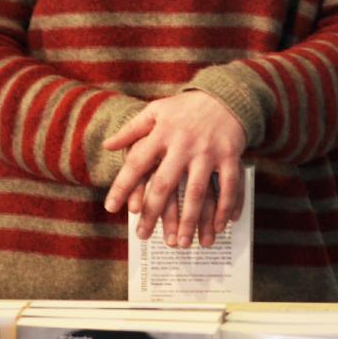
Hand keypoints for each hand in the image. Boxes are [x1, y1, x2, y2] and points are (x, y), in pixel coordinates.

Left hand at [102, 90, 249, 247]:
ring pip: (197, 193)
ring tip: (182, 244)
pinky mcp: (230, 155)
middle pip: (165, 185)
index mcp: (161, 134)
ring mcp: (208, 151)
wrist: (225, 94)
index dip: (123, 186)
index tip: (112, 208)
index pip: (137, 163)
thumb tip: (106, 145)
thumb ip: (131, 130)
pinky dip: (225, 208)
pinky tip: (220, 227)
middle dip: (153, 214)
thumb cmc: (185, 108)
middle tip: (143, 237)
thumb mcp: (155, 111)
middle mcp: (183, 144)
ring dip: (190, 221)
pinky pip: (228, 187)